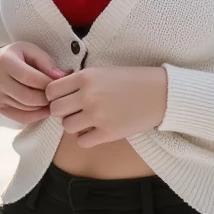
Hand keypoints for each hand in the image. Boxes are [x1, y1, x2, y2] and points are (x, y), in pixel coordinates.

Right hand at [0, 42, 70, 126]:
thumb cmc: (19, 57)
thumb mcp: (32, 51)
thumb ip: (46, 62)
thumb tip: (62, 76)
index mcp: (5, 62)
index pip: (30, 78)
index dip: (48, 83)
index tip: (61, 84)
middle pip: (28, 97)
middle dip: (47, 98)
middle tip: (59, 95)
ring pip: (26, 109)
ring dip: (43, 107)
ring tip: (53, 100)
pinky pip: (21, 117)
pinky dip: (37, 115)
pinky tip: (45, 108)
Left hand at [44, 66, 167, 147]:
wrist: (161, 93)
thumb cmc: (134, 80)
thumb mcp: (104, 72)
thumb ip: (81, 81)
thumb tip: (58, 94)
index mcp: (86, 76)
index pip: (52, 90)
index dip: (55, 96)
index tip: (64, 98)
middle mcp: (88, 95)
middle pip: (56, 109)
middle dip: (62, 111)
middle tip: (75, 110)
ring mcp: (97, 115)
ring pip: (66, 126)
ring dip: (74, 125)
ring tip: (87, 120)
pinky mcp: (108, 133)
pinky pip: (82, 141)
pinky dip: (86, 138)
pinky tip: (96, 130)